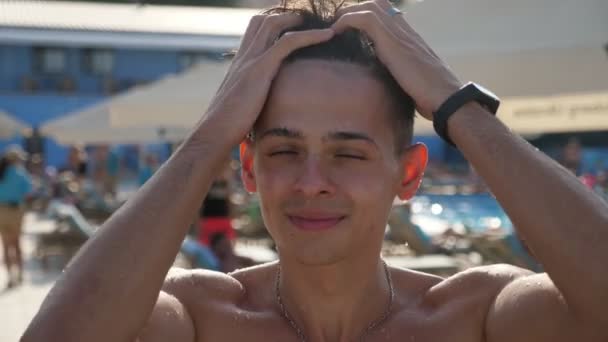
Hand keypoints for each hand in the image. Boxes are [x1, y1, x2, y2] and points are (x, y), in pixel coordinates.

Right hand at [196, 13, 334, 145]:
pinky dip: (310, 35)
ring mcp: (251, 61)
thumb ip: (252, 100)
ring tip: (321, 25)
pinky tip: (327, 35)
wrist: (214, 132)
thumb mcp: (242, 107)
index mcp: (239, 64)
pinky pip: (287, 42)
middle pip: (262, 20)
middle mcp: (244, 57)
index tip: (294, 25)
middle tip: (307, 20)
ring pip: (274, 24)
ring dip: (298, 20)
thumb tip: (262, 111)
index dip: (273, 22)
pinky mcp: (260, 70)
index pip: (254, 30)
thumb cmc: (227, 127)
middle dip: (285, 15)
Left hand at [333, 0, 463, 119]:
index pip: (387, 14)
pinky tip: (335, 32)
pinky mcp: (392, 40)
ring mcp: (399, 32)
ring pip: (370, 6)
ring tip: (334, 27)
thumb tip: (384, 84)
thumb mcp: (410, 79)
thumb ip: (398, 73)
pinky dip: (347, 21)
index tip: (350, 28)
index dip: (367, 16)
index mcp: (409, 37)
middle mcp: (405, 29)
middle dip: (355, 9)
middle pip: (378, 4)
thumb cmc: (430, 95)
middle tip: (338, 24)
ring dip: (349, 13)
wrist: (444, 96)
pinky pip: (364, 19)